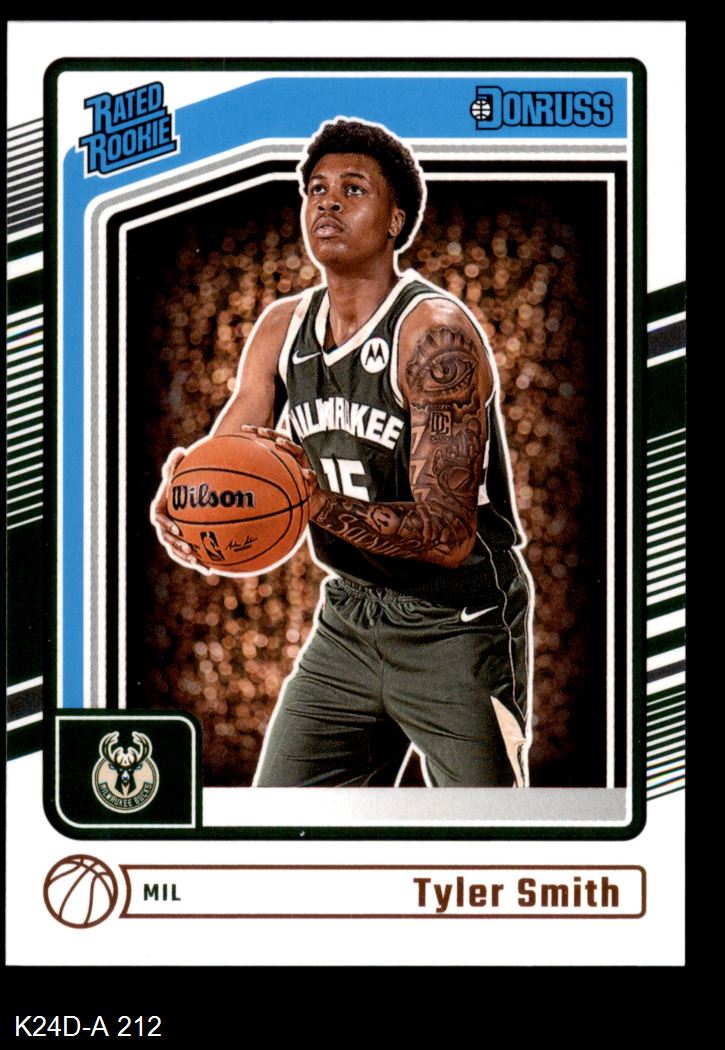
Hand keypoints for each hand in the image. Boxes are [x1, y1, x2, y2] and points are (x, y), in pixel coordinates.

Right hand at [149, 447, 210, 574]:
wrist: (196, 485)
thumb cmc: (187, 474)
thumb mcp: (181, 466)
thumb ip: (177, 462)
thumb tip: (179, 452)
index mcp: (161, 508)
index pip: (158, 518)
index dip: (165, 524)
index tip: (176, 527)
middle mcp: (165, 524)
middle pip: (167, 539)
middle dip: (177, 547)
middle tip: (189, 550)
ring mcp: (176, 535)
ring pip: (177, 551)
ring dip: (187, 560)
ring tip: (200, 564)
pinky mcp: (187, 542)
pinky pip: (191, 555)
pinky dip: (200, 562)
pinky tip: (213, 569)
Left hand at [239, 425, 322, 513]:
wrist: (308, 502)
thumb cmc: (286, 491)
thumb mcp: (270, 484)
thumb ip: (256, 478)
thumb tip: (229, 482)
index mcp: (282, 455)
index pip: (268, 440)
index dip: (256, 432)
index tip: (242, 428)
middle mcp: (292, 457)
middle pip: (282, 439)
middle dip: (271, 434)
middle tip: (259, 431)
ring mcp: (304, 465)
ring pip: (298, 451)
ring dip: (289, 446)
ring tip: (280, 442)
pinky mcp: (313, 478)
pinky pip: (313, 476)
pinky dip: (309, 474)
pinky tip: (306, 474)